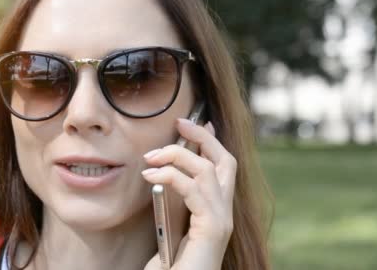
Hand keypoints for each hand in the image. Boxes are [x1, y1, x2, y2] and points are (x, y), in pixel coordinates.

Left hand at [141, 119, 236, 269]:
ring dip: (177, 155)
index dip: (210, 142)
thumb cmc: (170, 265)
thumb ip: (172, 202)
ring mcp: (222, 221)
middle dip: (203, 136)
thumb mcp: (170, 225)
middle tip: (180, 122)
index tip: (194, 122)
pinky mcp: (213, 228)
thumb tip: (161, 174)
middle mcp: (224, 214)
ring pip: (208, 169)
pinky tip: (150, 176)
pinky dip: (170, 175)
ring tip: (150, 157)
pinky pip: (193, 189)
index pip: (223, 168)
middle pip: (226, 161)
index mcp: (215, 211)